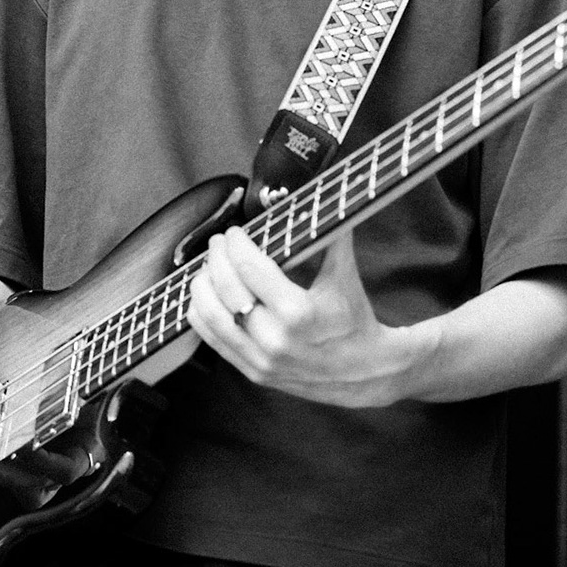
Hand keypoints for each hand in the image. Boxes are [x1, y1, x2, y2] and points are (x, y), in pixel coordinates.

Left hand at [187, 226, 431, 408]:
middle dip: (217, 257)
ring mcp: (260, 359)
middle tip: (220, 243)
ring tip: (209, 266)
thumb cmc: (354, 319)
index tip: (235, 233)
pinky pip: (211, 340)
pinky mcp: (252, 371)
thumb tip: (323, 194)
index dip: (236, 244)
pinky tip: (206, 295)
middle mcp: (275, 339)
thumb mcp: (344, 274)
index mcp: (298, 312)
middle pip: (225, 288)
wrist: (364, 372)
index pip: (250, 268)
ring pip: (210, 315)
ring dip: (203, 284)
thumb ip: (331, 233)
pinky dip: (201, 313)